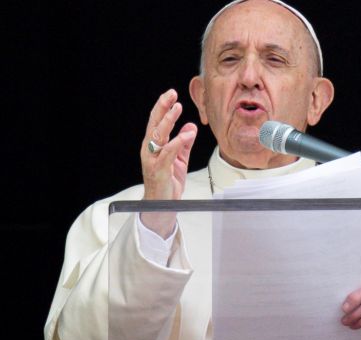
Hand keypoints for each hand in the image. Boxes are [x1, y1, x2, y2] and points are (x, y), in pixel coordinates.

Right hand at [140, 89, 196, 237]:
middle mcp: (150, 149)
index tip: (172, 94)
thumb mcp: (180, 159)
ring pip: (159, 135)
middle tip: (171, 94)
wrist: (162, 205)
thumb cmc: (168, 182)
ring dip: (168, 120)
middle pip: (155, 124)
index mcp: (154, 145)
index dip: (163, 107)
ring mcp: (153, 159)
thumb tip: (191, 126)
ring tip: (178, 107)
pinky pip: (169, 152)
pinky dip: (178, 142)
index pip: (157, 122)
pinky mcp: (160, 169)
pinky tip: (187, 133)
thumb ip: (185, 143)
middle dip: (162, 107)